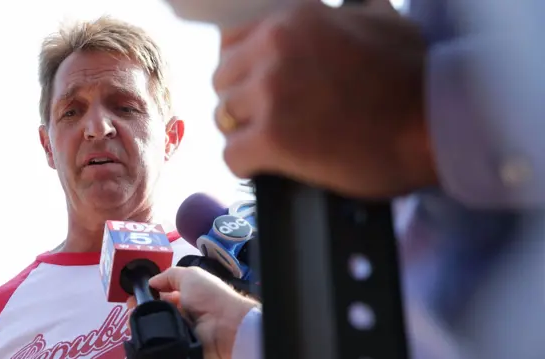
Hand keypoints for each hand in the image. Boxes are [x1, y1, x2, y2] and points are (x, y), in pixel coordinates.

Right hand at [127, 267, 258, 358]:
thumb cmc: (209, 296)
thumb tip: (151, 281)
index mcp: (187, 295)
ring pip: (155, 328)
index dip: (148, 294)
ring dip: (143, 324)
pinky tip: (141, 334)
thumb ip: (169, 275)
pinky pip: (160, 341)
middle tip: (131, 309)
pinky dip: (150, 339)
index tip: (133, 296)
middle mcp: (183, 313)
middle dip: (141, 309)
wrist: (225, 326)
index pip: (162, 295)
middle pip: (156, 312)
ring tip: (133, 321)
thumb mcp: (190, 275)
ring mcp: (180, 330)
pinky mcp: (178, 344)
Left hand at [213, 1, 436, 198]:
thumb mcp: (380, 20)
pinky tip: (266, 166)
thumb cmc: (414, 76)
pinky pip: (231, 156)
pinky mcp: (273, 138)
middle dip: (242, 102)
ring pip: (223, 117)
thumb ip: (344, 12)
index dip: (243, 69)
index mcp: (292, 16)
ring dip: (244, 133)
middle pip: (222, 81)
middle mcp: (273, 47)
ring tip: (272, 144)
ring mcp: (271, 92)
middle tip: (269, 120)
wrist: (433, 124)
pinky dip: (246, 165)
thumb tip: (343, 7)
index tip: (256, 86)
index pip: (231, 41)